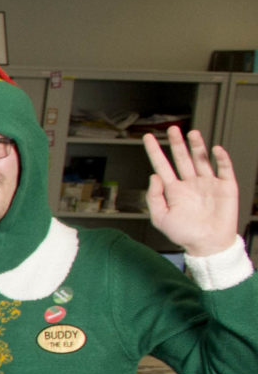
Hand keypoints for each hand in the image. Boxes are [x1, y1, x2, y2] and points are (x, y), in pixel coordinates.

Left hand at [144, 126, 242, 258]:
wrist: (208, 244)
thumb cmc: (184, 234)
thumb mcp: (160, 218)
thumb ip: (154, 197)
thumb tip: (153, 176)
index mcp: (174, 190)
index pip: (162, 166)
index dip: (155, 151)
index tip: (148, 137)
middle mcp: (190, 183)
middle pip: (182, 158)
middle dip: (177, 143)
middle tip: (172, 129)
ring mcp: (208, 183)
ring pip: (201, 159)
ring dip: (197, 146)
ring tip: (191, 133)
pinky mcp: (225, 186)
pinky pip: (224, 168)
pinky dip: (221, 158)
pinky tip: (215, 150)